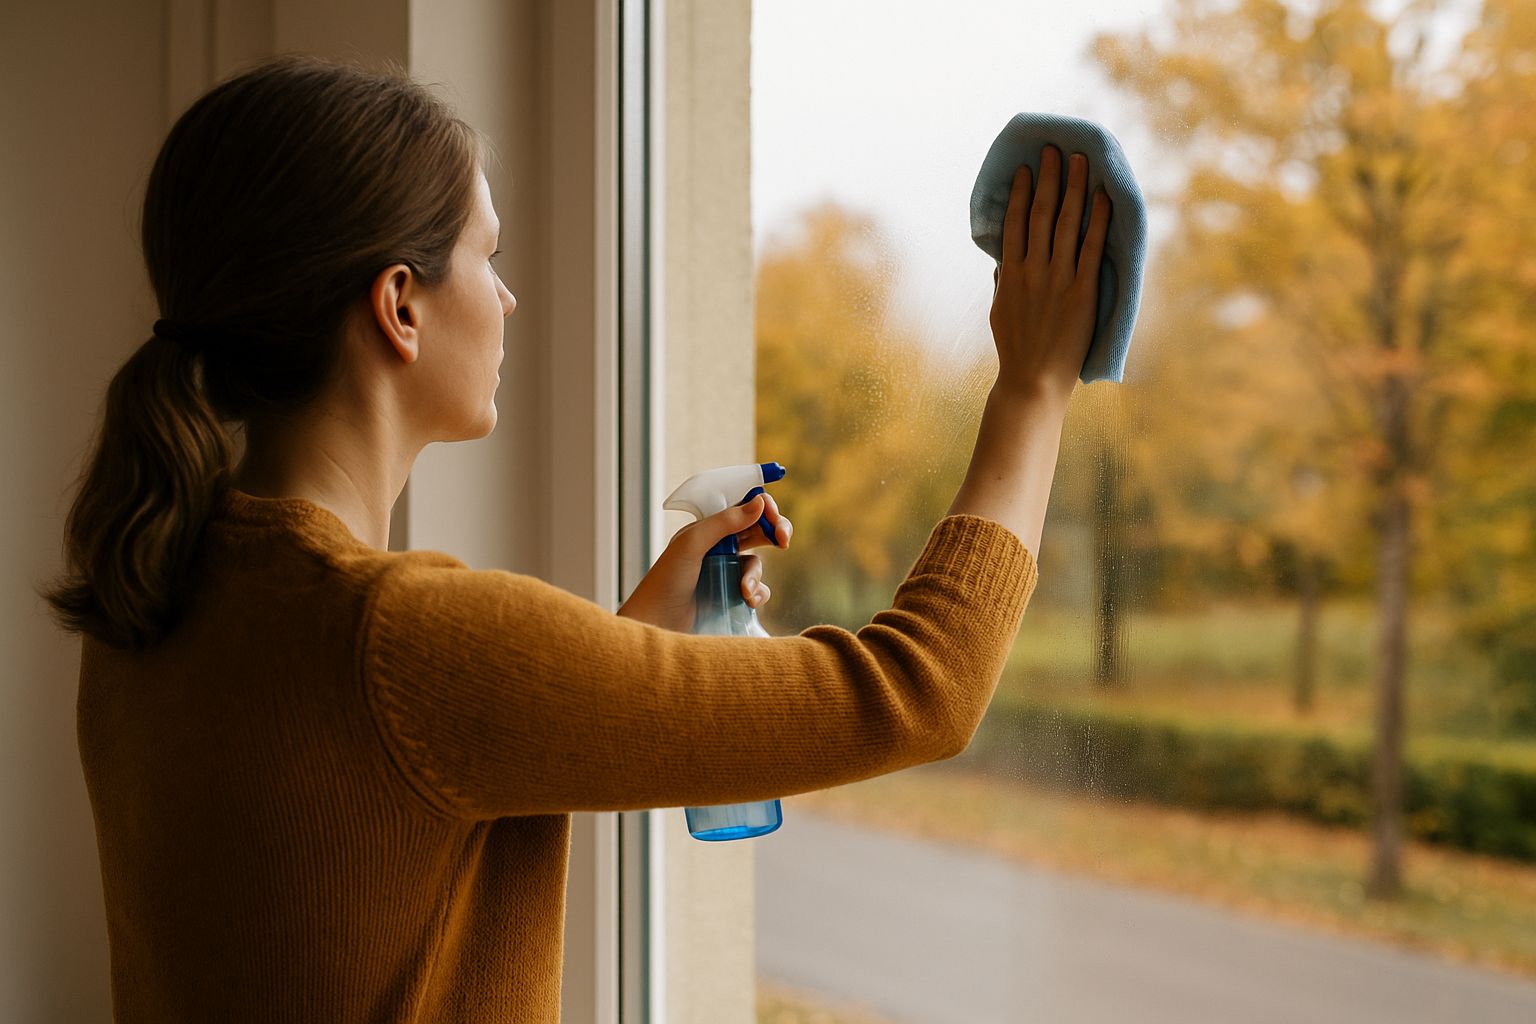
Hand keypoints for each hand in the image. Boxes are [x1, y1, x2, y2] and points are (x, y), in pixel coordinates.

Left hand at [616, 492, 792, 631]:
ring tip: (744, 591)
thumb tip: (759, 501)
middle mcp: (719, 546)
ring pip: (757, 563)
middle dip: (775, 532)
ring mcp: (727, 572)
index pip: (743, 507)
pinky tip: (747, 601)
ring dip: (756, 574)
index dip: (763, 508)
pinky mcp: (732, 596)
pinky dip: (758, 593)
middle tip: (783, 541)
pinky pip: (757, 589)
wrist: (659, 624)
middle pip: (758, 530)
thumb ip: (725, 522)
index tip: (773, 518)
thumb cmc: (667, 580)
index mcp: (708, 528)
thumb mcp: (692, 544)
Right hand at [989, 144, 1110, 404]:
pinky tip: (1102, 197)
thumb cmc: (1016, 349)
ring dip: (1073, 188)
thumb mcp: (1000, 312)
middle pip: (1041, 214)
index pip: (1015, 223)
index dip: (1020, 193)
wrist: (1033, 381)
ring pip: (1066, 223)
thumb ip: (1004, 283)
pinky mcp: (1082, 293)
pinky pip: (1092, 248)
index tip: (1024, 169)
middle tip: (1053, 150)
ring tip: (1079, 161)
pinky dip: (1098, 220)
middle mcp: (1033, 271)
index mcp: (1011, 274)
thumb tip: (1004, 262)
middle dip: (1047, 178)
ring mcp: (1058, 280)